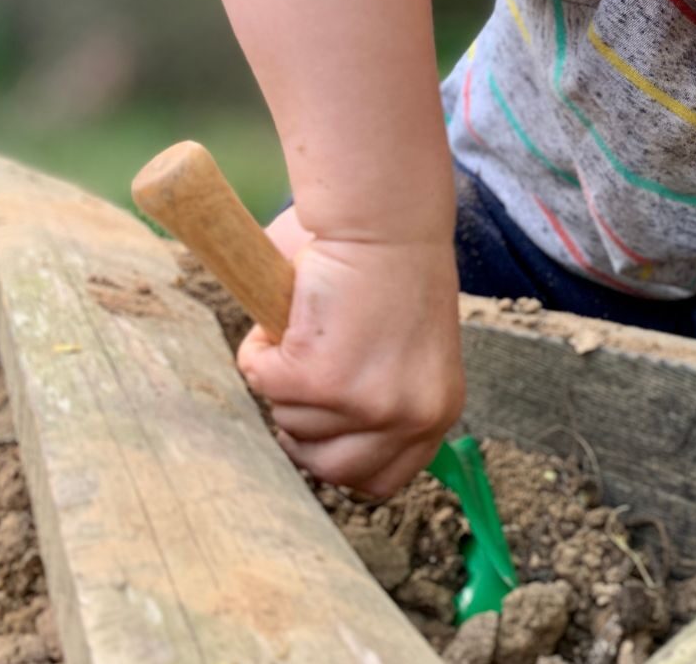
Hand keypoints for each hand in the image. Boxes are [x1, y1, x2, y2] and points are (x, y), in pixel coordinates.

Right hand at [237, 207, 465, 496]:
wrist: (383, 216)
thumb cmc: (388, 264)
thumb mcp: (404, 351)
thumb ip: (376, 395)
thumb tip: (322, 429)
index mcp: (436, 411)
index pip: (383, 479)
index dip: (342, 456)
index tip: (322, 427)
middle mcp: (411, 417)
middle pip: (330, 471)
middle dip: (303, 429)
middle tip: (300, 378)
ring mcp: (367, 403)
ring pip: (290, 424)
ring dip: (283, 380)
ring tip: (308, 325)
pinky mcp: (320, 378)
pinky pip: (262, 382)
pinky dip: (260, 348)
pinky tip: (290, 312)